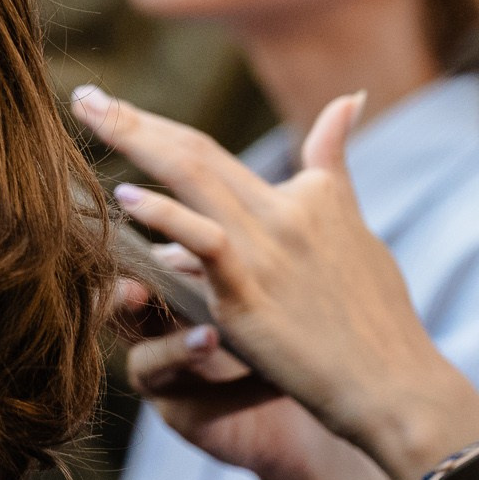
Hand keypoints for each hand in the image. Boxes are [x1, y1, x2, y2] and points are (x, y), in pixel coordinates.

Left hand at [74, 84, 478, 479]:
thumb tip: (345, 100)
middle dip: (135, 119)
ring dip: (137, 142)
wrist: (393, 383)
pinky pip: (205, 241)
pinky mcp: (252, 294)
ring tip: (90, 117)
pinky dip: (166, 214)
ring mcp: (268, 250)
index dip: (159, 130)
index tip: (117, 113)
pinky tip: (125, 197)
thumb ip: (334, 163)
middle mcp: (286, 210)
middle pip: (195, 150)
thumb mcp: (355, 225)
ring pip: (194, 176)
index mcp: (308, 193)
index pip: (213, 152)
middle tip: (85, 96)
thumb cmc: (375, 314)